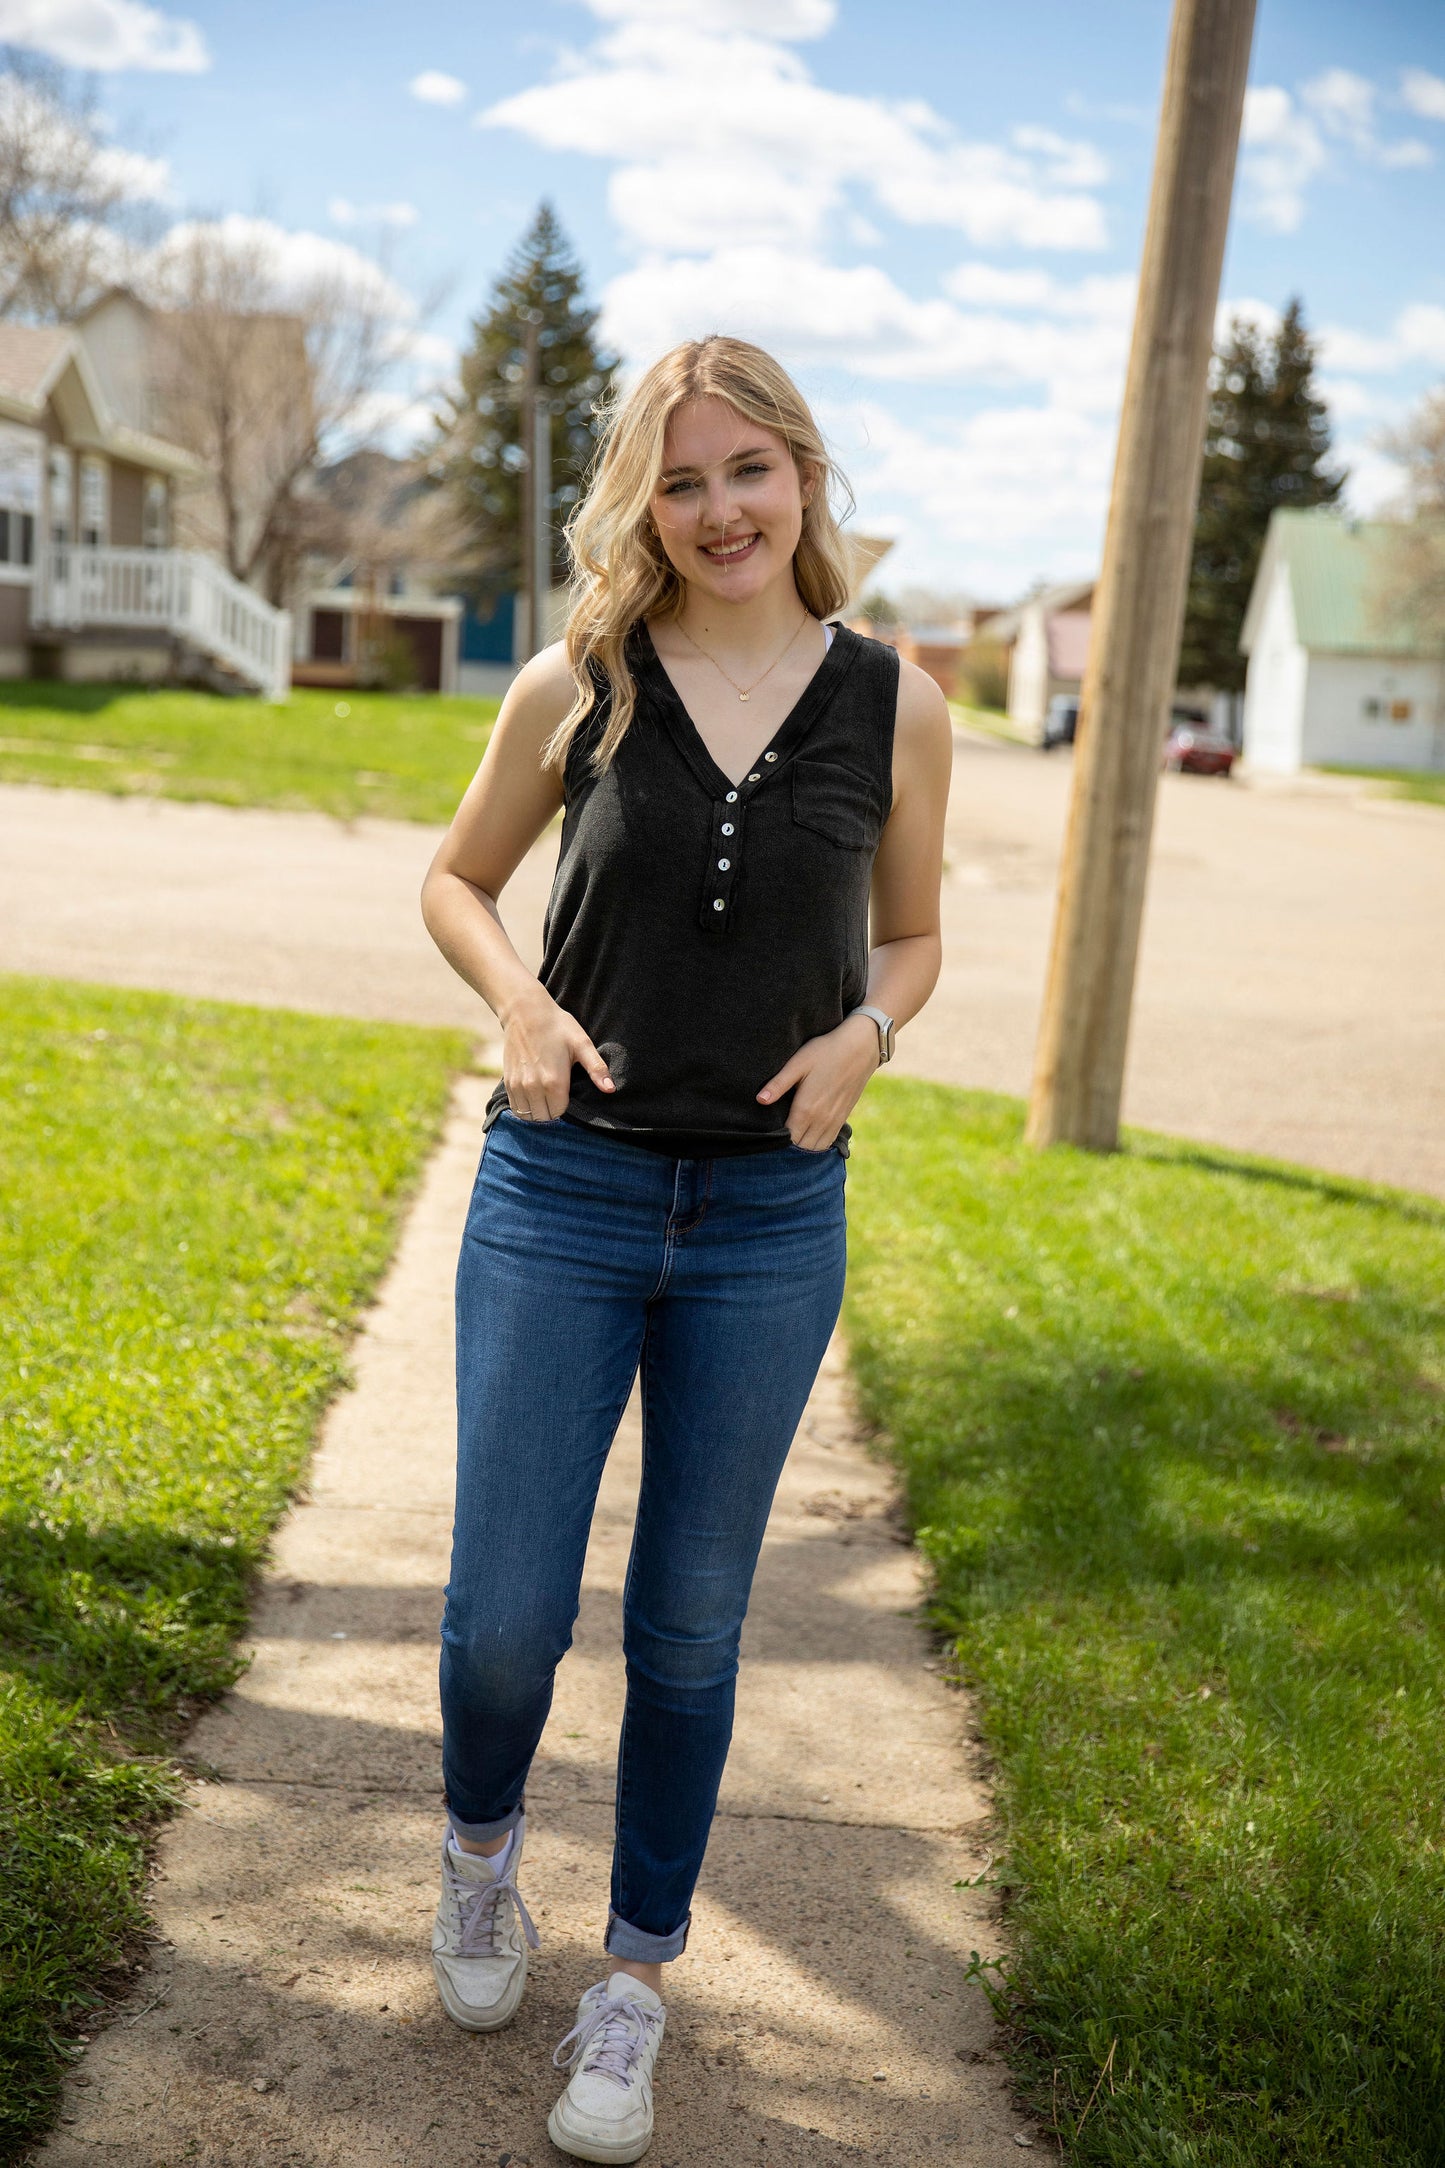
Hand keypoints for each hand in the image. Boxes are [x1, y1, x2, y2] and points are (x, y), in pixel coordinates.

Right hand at [501, 987, 612, 1121]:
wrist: (525, 1012)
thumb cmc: (557, 1026)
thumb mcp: (582, 1044)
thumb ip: (597, 1069)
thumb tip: (611, 1089)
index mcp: (554, 1082)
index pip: (560, 1113)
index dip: (567, 1107)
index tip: (568, 1094)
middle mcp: (533, 1087)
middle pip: (545, 1117)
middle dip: (553, 1111)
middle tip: (558, 1096)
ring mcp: (518, 1085)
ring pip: (529, 1116)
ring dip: (538, 1111)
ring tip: (546, 1097)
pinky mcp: (508, 1082)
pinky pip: (515, 1108)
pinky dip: (525, 1107)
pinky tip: (533, 1095)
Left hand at [757, 1013, 879, 1151]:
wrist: (860, 1049)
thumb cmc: (825, 1052)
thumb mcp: (798, 1063)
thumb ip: (778, 1084)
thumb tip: (760, 1100)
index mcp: (806, 1109)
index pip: (787, 1139)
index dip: (775, 1141)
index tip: (766, 1136)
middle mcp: (821, 1120)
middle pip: (800, 1148)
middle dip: (787, 1147)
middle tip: (775, 1138)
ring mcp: (834, 1121)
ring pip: (815, 1148)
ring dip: (802, 1148)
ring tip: (790, 1139)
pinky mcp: (843, 1118)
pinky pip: (828, 1142)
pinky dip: (817, 1145)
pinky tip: (808, 1137)